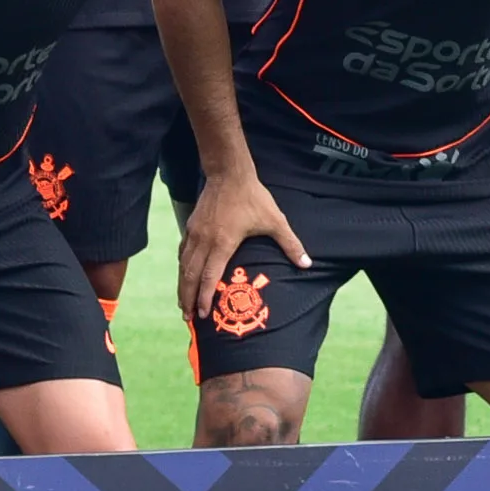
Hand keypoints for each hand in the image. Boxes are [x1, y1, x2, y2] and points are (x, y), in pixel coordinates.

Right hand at [175, 171, 308, 327]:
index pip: (209, 276)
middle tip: (187, 317)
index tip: (201, 314)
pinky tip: (183, 275)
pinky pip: (183, 252)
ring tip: (182, 303)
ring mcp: (195, 233)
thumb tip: (308, 264)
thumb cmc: (253, 197)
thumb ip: (290, 244)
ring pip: (184, 265)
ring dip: (182, 286)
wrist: (229, 174)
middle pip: (191, 276)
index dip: (204, 297)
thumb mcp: (275, 221)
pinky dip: (182, 267)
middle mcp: (205, 241)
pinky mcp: (191, 226)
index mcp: (223, 243)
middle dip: (188, 298)